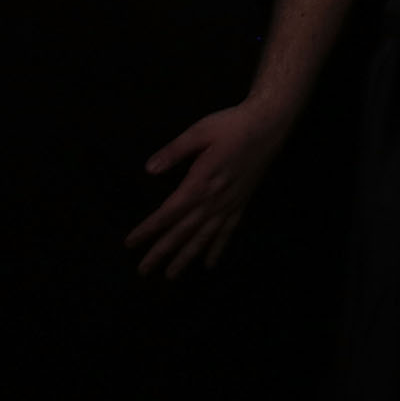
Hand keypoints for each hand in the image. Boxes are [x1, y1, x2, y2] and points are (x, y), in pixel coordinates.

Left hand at [125, 99, 291, 278]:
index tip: (130, 243)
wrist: (269, 125)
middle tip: (143, 270)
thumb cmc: (231, 125)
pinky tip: (209, 264)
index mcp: (200, 182)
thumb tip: (150, 169)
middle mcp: (214, 200)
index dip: (149, 229)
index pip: (169, 212)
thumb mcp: (199, 131)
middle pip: (183, 232)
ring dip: (186, 258)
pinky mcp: (241, 204)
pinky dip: (217, 250)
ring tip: (171, 275)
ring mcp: (229, 205)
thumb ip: (174, 151)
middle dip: (161, 252)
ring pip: (204, 238)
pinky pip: (227, 233)